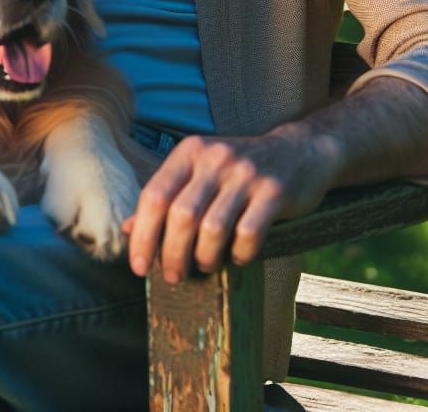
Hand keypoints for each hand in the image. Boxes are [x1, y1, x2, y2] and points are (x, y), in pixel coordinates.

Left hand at [121, 127, 339, 281]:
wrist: (299, 151)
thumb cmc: (238, 171)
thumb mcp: (199, 172)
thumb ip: (167, 196)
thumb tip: (128, 229)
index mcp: (189, 151)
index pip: (154, 195)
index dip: (143, 235)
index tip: (138, 267)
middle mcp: (214, 158)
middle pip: (180, 215)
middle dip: (171, 254)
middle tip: (172, 276)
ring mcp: (245, 174)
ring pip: (212, 227)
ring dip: (204, 257)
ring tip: (204, 266)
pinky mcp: (274, 191)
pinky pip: (249, 233)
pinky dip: (239, 254)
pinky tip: (237, 257)